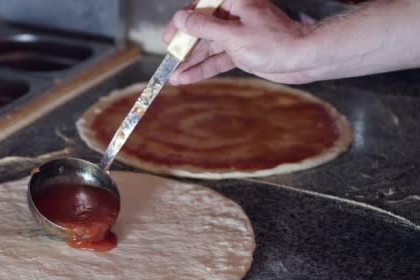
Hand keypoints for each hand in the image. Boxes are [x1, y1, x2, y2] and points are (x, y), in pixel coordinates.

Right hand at [163, 0, 315, 83]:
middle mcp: (235, 15)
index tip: (169, 36)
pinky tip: (187, 78)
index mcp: (235, 1)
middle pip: (202, 29)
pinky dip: (204, 69)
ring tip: (173, 75)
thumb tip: (181, 19)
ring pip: (208, 47)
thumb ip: (204, 27)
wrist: (304, 59)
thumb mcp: (233, 36)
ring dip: (192, 61)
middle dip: (185, 46)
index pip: (201, 7)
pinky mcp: (241, 51)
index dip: (182, 22)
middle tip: (169, 58)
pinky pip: (218, 59)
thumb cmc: (274, 42)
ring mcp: (238, 34)